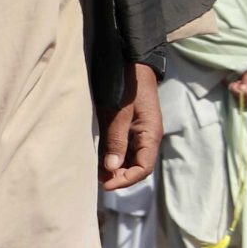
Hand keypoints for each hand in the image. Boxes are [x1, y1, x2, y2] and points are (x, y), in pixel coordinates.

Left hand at [101, 62, 162, 188]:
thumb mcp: (120, 113)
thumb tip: (112, 168)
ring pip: (129, 158)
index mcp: (150, 136)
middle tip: (97, 179)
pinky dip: (112, 155)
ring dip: (115, 167)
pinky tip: (99, 158)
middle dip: (119, 176)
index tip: (106, 185)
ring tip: (95, 172)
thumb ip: (116, 140)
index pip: (143, 168)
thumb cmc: (128, 86)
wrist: (132, 63)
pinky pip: (123, 147)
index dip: (126, 180)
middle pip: (137, 166)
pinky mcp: (129, 127)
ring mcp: (139, 132)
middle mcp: (147, 137)